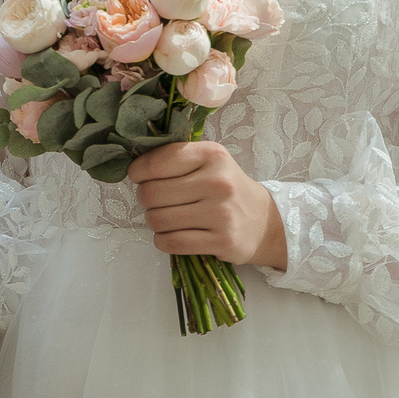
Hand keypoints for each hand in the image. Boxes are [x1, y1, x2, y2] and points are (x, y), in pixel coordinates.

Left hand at [129, 141, 285, 268]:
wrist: (264, 221)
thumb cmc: (226, 188)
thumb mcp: (209, 161)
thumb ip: (176, 158)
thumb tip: (135, 167)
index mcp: (212, 155)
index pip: (157, 162)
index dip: (139, 171)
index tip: (138, 177)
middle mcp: (218, 182)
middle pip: (152, 193)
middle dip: (144, 200)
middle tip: (154, 201)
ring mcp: (221, 213)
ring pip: (158, 219)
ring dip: (153, 221)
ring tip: (165, 218)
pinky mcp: (222, 241)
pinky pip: (171, 242)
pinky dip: (162, 241)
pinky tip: (170, 235)